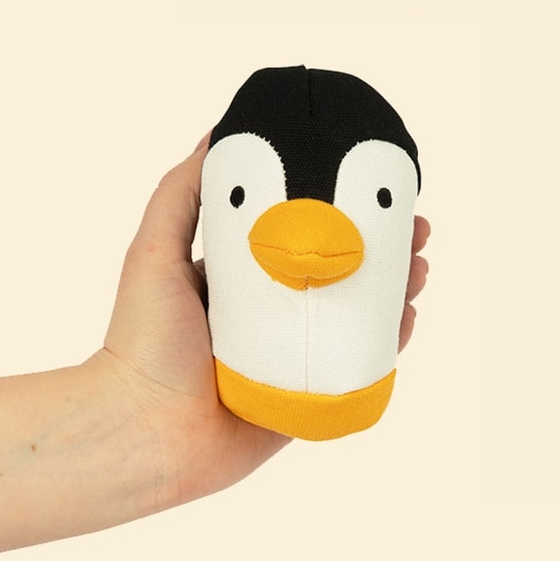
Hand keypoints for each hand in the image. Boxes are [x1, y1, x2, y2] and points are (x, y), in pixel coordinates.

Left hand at [86, 134, 430, 508]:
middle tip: (415, 232)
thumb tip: (216, 132)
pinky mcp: (305, 401)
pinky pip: (355, 369)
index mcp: (239, 284)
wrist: (140, 428)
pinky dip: (386, 345)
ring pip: (356, 320)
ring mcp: (291, 360)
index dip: (341, 214)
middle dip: (383, 251)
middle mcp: (270, 319)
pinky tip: (406, 318)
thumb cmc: (140, 339)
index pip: (303, 239)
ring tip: (419, 268)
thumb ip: (181, 194)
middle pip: (340, 276)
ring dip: (395, 292)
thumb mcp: (154, 250)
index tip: (374, 191)